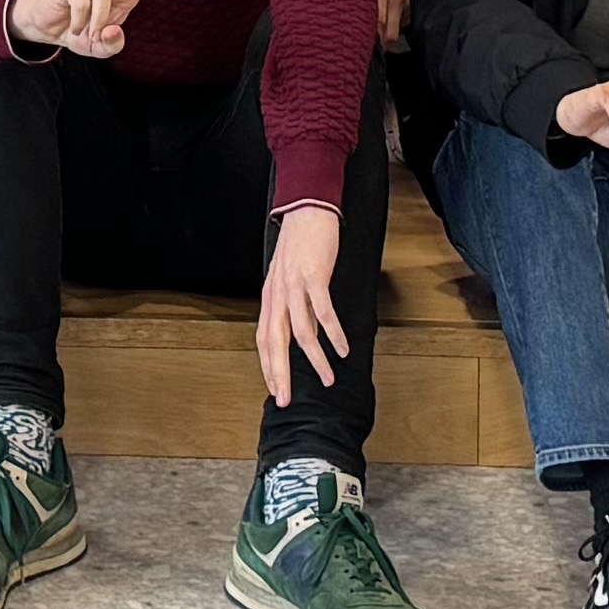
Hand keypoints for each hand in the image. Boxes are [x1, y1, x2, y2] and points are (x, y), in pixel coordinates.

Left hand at [256, 202, 351, 407]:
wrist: (307, 209)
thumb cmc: (300, 244)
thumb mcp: (288, 277)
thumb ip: (291, 305)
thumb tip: (300, 334)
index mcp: (270, 297)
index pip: (264, 339)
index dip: (268, 367)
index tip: (276, 390)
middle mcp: (278, 294)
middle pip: (275, 342)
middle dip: (281, 374)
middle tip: (287, 400)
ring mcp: (294, 285)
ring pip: (301, 332)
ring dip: (315, 359)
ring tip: (329, 378)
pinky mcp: (314, 276)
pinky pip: (324, 312)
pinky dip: (334, 333)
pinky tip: (343, 348)